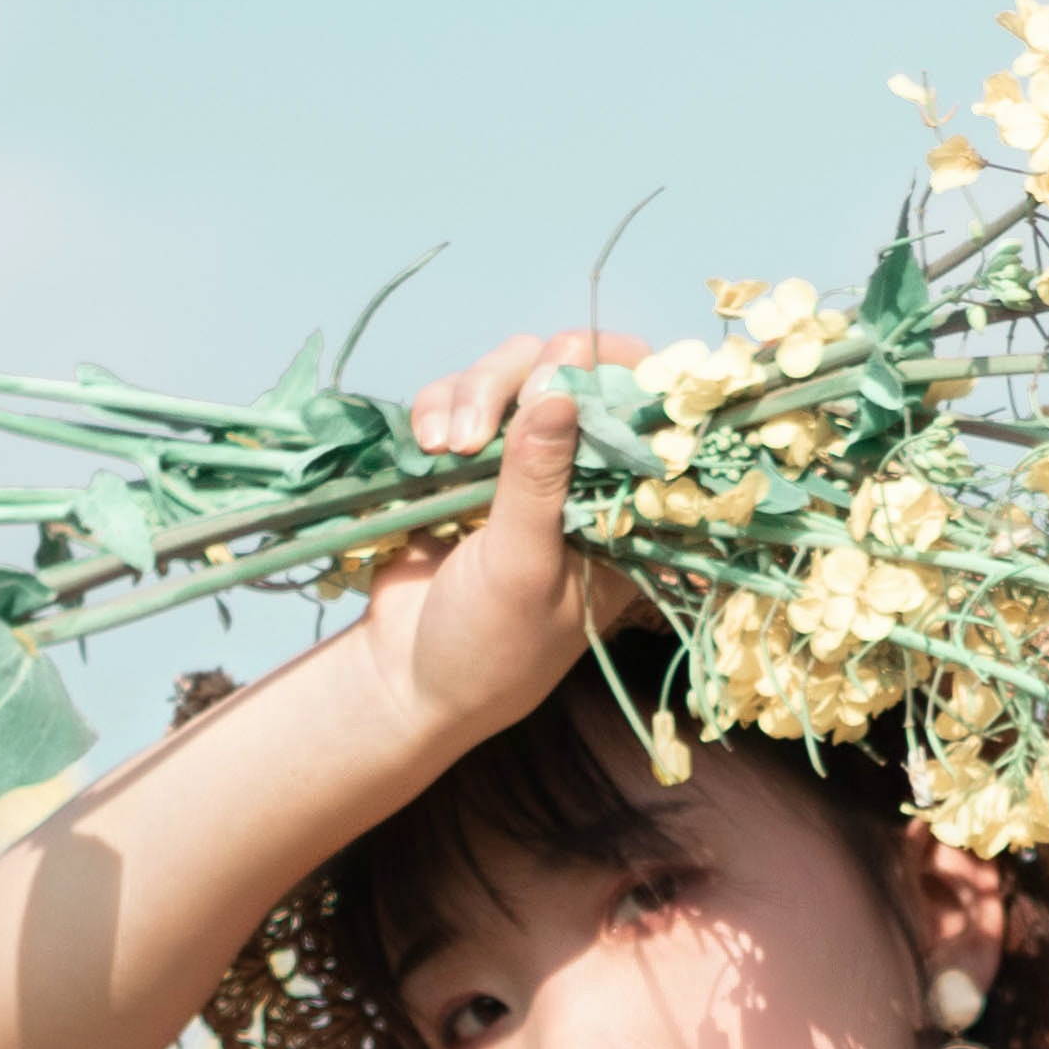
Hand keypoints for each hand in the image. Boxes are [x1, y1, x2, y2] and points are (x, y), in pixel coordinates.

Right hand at [364, 320, 645, 737]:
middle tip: (479, 428)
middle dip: (520, 380)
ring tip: (444, 447)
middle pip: (567, 370)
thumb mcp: (520, 568)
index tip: (562, 375)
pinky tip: (427, 446)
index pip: (640, 408)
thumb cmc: (489, 644)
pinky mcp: (464, 456)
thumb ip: (538, 481)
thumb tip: (560, 392)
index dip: (610, 371)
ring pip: (509, 372)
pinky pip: (457, 397)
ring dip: (471, 393)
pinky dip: (437, 407)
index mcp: (619, 503)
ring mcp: (520, 458)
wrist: (408, 679)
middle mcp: (577, 471)